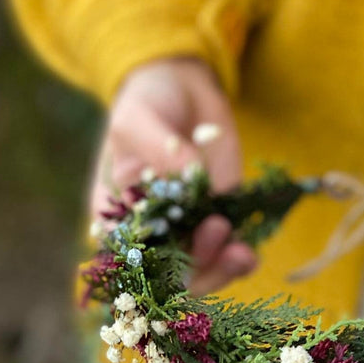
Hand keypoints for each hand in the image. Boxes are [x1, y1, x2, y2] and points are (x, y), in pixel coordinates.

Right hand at [90, 57, 257, 295]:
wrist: (182, 87)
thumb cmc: (146, 103)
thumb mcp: (138, 120)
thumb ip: (160, 151)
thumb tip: (192, 178)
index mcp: (115, 215)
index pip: (127, 261)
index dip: (149, 274)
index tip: (176, 264)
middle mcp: (150, 231)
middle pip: (168, 275)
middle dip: (195, 268)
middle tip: (217, 231)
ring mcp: (187, 227)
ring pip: (202, 269)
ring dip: (221, 268)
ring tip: (241, 252)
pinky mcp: (219, 218)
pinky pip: (228, 251)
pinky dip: (239, 260)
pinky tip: (248, 255)